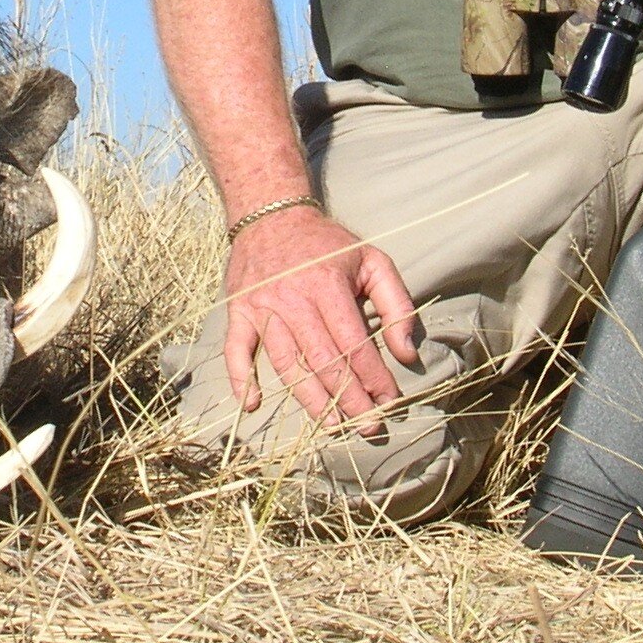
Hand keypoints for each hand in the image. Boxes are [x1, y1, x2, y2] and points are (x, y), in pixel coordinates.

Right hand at [222, 205, 419, 433]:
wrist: (271, 216)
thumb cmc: (327, 245)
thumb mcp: (372, 261)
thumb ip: (397, 305)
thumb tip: (407, 354)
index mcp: (327, 285)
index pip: (353, 343)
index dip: (373, 377)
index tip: (390, 401)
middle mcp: (292, 298)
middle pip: (322, 361)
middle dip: (348, 398)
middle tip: (368, 426)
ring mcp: (261, 307)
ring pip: (286, 363)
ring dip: (310, 399)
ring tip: (333, 426)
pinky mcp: (239, 311)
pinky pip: (236, 349)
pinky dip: (240, 378)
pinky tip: (253, 404)